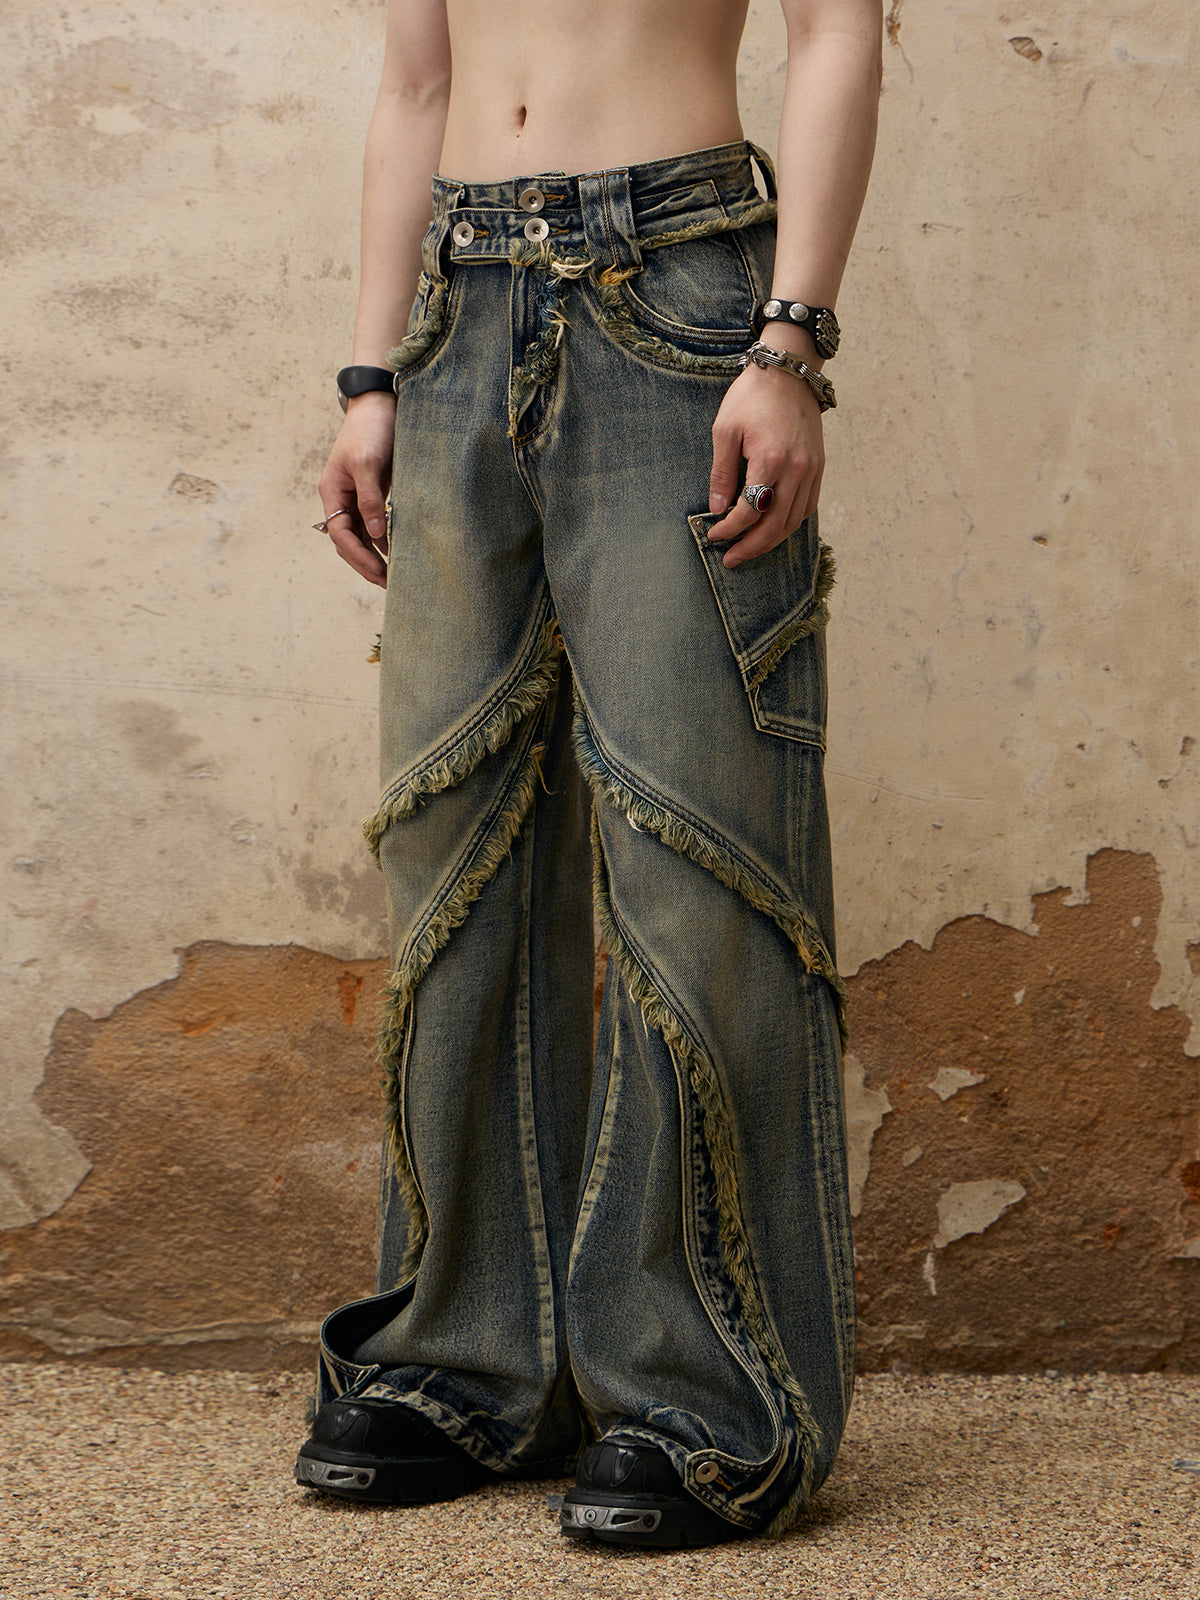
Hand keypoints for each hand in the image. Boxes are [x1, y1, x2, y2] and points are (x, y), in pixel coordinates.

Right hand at [316, 392, 396, 587]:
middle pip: (348, 541)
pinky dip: (381, 541)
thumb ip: (370, 499)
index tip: (378, 571)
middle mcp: (340, 498)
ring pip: (360, 536)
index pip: (340, 534)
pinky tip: (395, 552)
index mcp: (332, 492)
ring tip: (392, 576)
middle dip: (365, 563)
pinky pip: (372, 525)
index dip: (358, 555)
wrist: (380, 403)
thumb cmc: (371, 429)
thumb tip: (374, 534)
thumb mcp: (368, 463)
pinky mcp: (372, 494)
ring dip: (373, 556)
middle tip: (388, 583)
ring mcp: (355, 497)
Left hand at [706, 358, 824, 569]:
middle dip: (750, 546)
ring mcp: (812, 469)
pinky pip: (808, 507)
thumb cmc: (752, 396)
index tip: (713, 535)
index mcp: (770, 459)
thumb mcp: (725, 430)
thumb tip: (718, 508)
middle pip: (775, 525)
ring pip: (794, 521)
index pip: (749, 510)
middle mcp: (796, 469)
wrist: (788, 371)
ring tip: (750, 549)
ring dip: (771, 541)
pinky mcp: (819, 466)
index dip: (729, 529)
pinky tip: (773, 529)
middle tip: (731, 558)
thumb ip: (722, 473)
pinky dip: (790, 523)